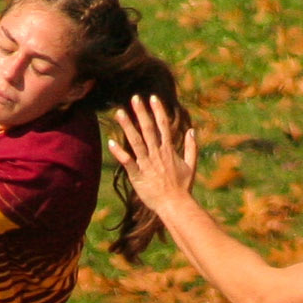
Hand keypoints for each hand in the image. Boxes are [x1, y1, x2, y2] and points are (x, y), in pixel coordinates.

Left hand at [107, 94, 198, 212]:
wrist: (175, 204)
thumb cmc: (183, 187)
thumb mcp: (191, 165)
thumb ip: (191, 147)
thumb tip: (192, 130)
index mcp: (169, 150)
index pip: (163, 125)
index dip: (158, 110)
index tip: (152, 98)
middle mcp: (157, 153)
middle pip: (148, 129)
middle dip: (141, 112)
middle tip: (134, 98)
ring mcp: (147, 163)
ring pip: (136, 141)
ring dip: (127, 126)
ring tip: (119, 113)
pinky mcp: (137, 175)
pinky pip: (127, 161)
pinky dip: (119, 152)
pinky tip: (110, 142)